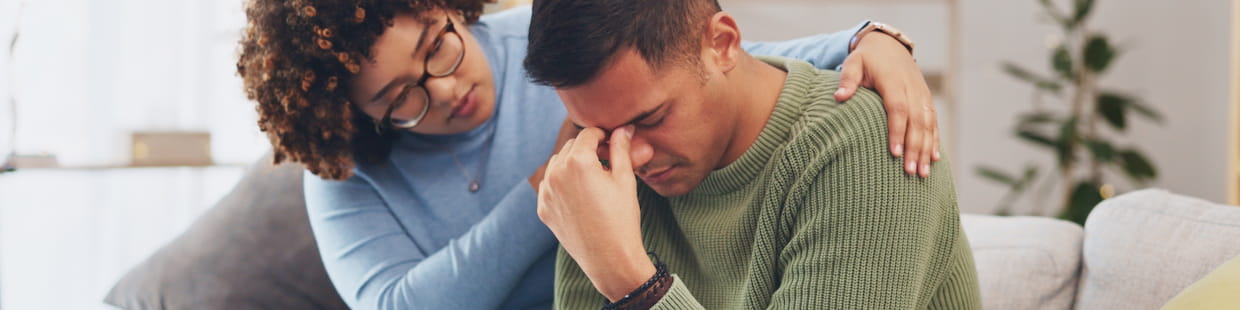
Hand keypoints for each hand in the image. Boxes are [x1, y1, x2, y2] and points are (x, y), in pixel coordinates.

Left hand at [537, 126, 653, 301]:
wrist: (610, 259)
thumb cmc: (622, 219)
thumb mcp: (625, 180)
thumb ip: (621, 149)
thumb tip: (624, 128)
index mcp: (578, 162)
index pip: (588, 134)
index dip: (603, 136)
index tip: (613, 144)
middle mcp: (557, 173)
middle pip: (571, 146)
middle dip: (588, 149)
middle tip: (606, 161)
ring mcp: (546, 192)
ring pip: (558, 164)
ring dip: (572, 164)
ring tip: (593, 178)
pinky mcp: (543, 208)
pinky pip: (550, 185)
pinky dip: (562, 183)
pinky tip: (580, 194)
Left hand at [835, 33, 939, 177]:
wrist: (889, 46)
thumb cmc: (867, 58)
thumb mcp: (854, 62)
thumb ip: (847, 79)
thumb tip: (839, 97)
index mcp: (894, 81)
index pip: (898, 108)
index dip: (897, 131)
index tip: (893, 153)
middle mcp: (912, 89)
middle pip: (917, 121)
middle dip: (915, 148)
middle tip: (911, 172)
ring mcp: (922, 95)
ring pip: (928, 125)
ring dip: (926, 149)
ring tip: (922, 173)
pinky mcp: (926, 100)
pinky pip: (933, 122)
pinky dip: (934, 140)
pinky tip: (934, 159)